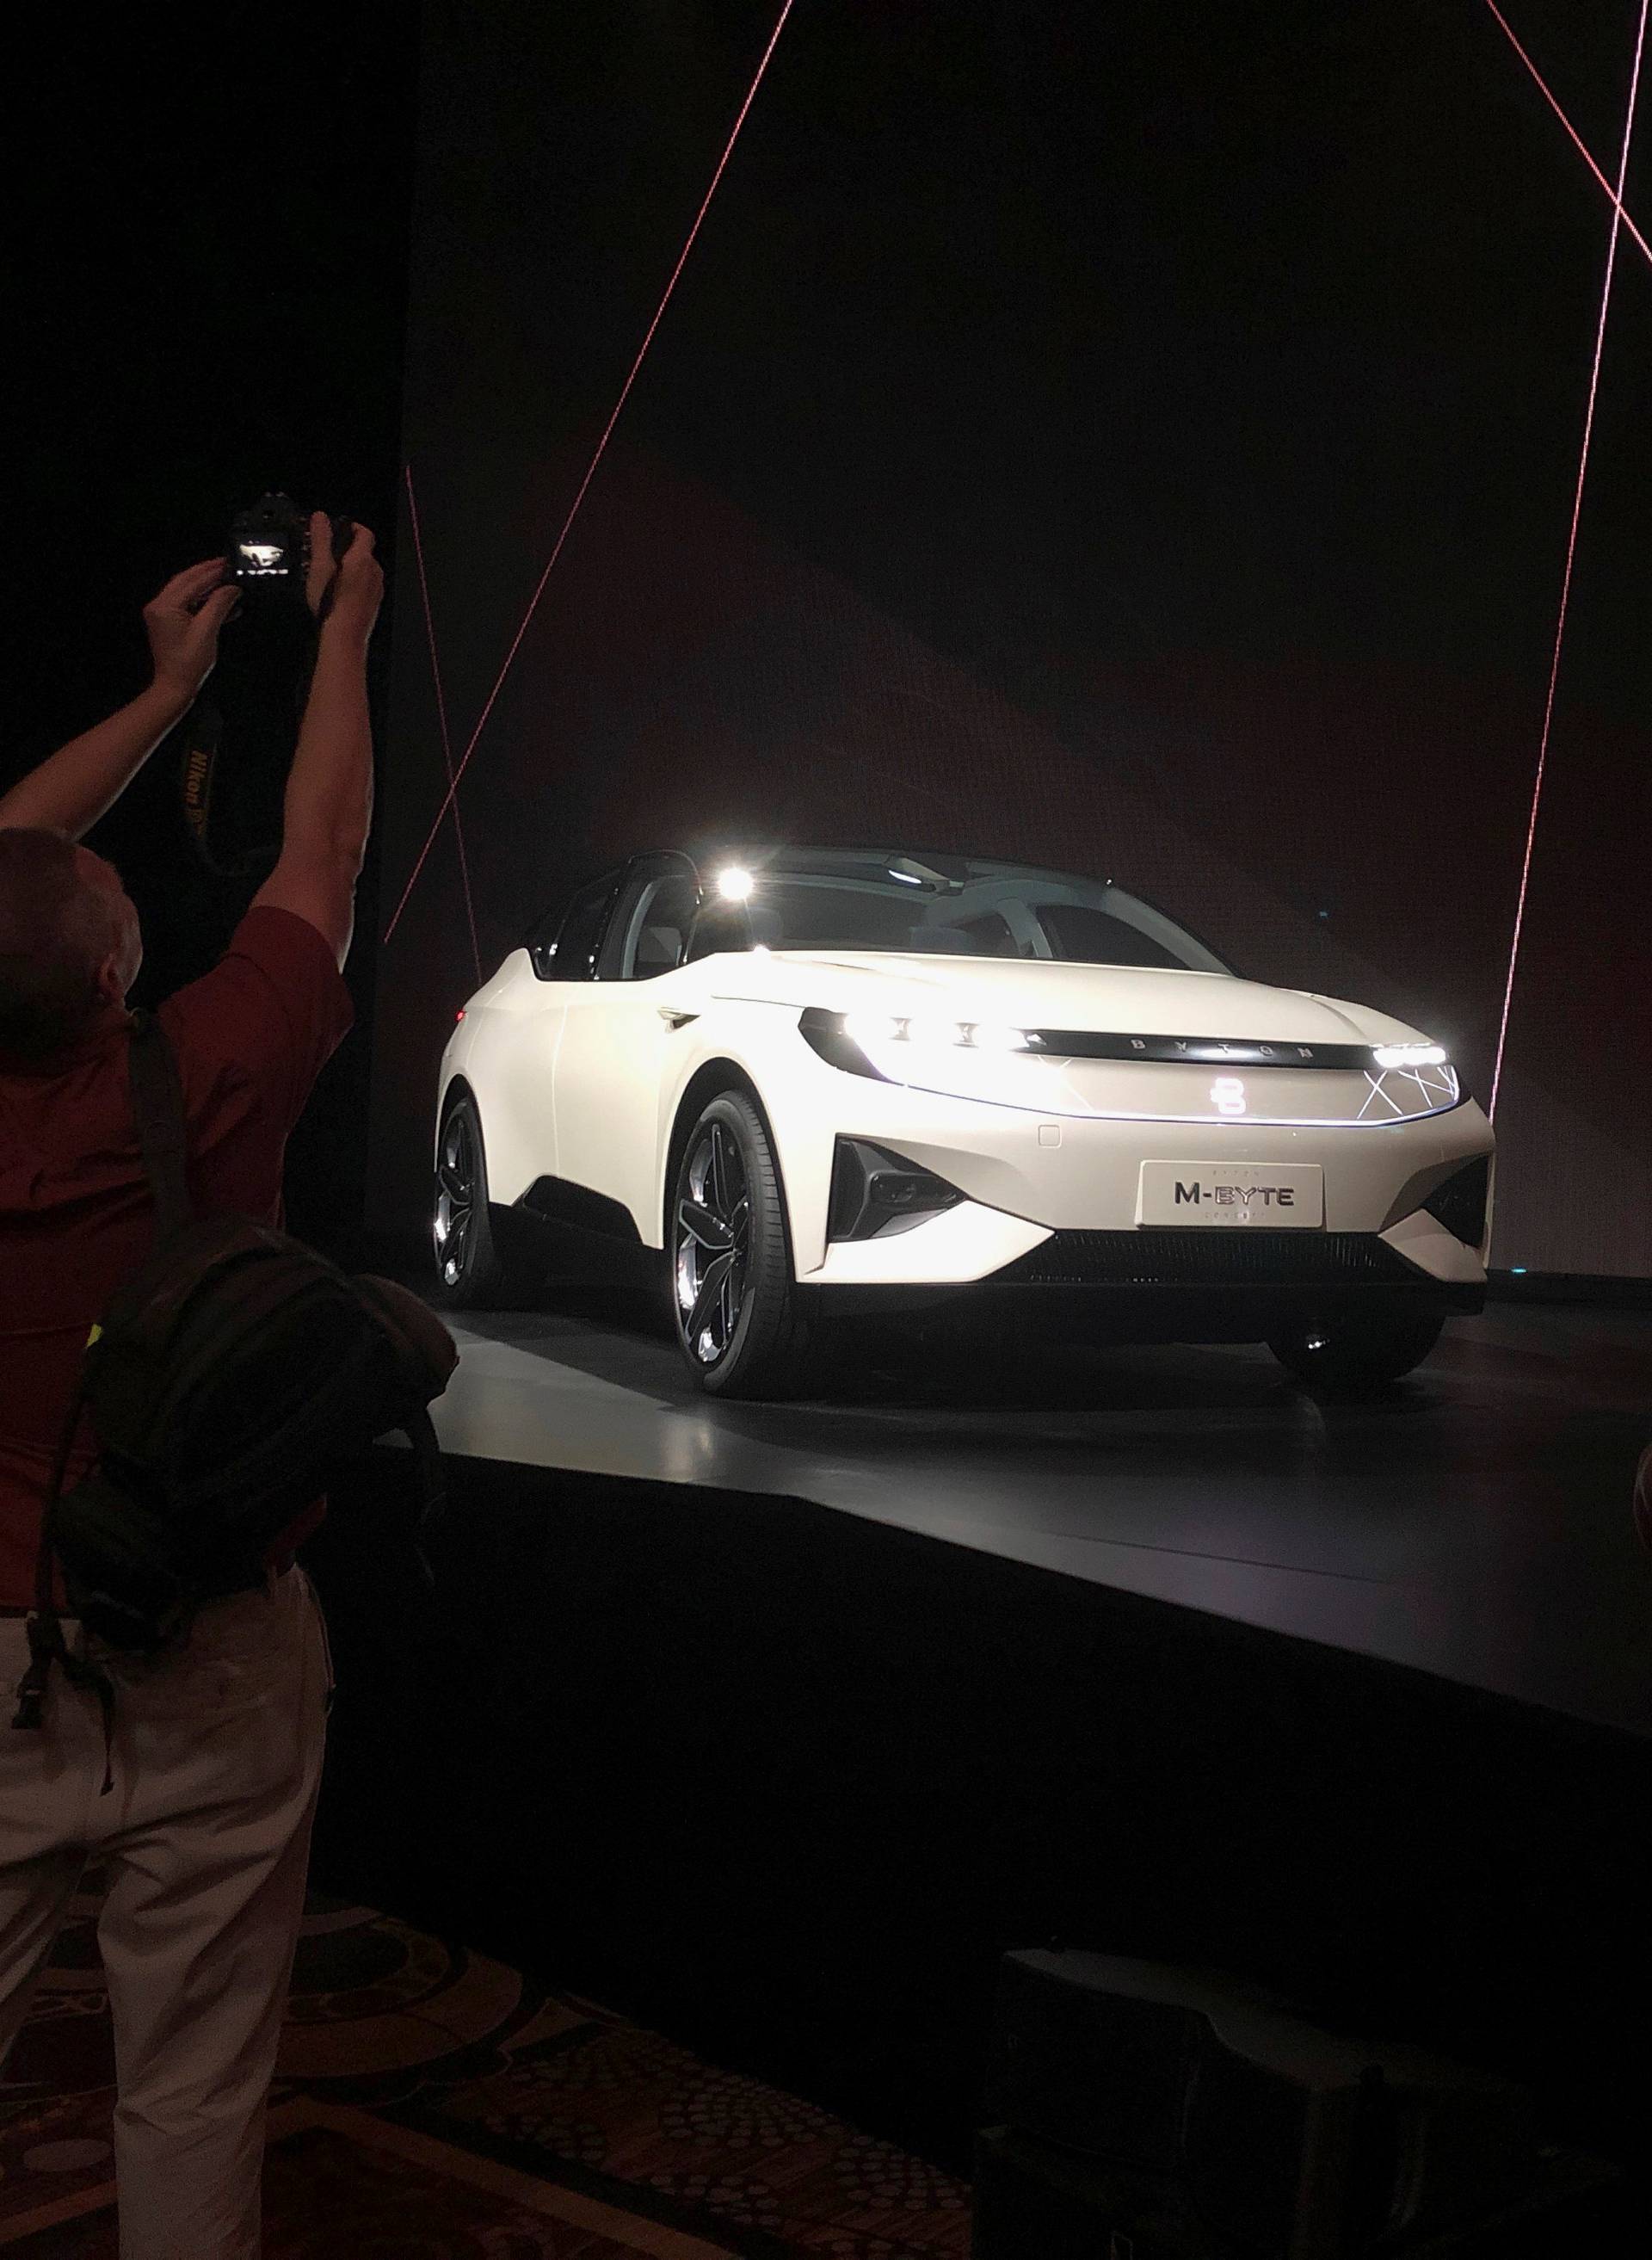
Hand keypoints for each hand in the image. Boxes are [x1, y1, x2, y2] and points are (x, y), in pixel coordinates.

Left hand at [144, 560, 238, 702]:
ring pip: (186, 591)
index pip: (192, 581)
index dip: (212, 572)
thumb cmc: (189, 663)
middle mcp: (159, 605)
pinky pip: (186, 604)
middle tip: (226, 564)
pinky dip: (203, 601)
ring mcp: (162, 613)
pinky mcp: (168, 622)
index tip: (228, 563)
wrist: (175, 687)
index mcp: (165, 605)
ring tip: (227, 579)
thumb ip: (218, 604)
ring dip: (206, 586)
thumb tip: (232, 587)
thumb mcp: (207, 631)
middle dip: (207, 572)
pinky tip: (222, 601)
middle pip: (185, 581)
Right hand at [308, 513, 382, 645]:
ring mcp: (378, 589)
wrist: (345, 636)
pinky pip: (367, 587)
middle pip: (365, 552)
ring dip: (352, 568)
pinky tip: (341, 594)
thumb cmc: (331, 601)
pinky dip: (356, 584)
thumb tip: (320, 516)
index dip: (353, 527)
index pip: (364, 532)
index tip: (338, 529)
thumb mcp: (320, 566)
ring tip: (332, 575)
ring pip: (366, 570)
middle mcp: (375, 572)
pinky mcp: (375, 604)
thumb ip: (321, 539)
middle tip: (329, 554)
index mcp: (363, 559)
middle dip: (349, 549)